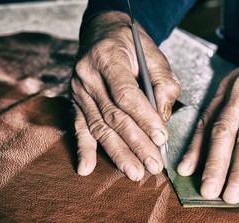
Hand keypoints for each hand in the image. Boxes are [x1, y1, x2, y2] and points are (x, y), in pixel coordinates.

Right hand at [71, 11, 179, 179]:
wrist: (103, 34)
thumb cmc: (132, 46)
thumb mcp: (154, 55)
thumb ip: (163, 84)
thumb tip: (163, 118)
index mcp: (108, 57)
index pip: (126, 94)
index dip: (144, 118)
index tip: (161, 137)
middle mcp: (87, 75)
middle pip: (113, 116)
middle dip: (136, 144)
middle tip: (153, 165)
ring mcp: (78, 90)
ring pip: (99, 127)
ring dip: (117, 153)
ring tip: (134, 172)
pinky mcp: (75, 103)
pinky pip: (79, 128)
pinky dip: (84, 149)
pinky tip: (85, 169)